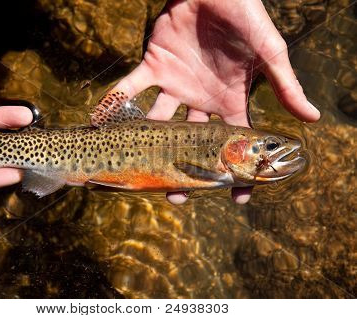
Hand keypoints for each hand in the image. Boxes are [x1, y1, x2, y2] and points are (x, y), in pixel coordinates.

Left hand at [112, 0, 319, 203]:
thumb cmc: (246, 17)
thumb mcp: (269, 53)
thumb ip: (284, 86)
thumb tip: (312, 118)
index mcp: (227, 100)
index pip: (232, 142)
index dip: (235, 168)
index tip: (236, 197)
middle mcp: (199, 99)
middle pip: (190, 143)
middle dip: (183, 168)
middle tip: (176, 194)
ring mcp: (174, 85)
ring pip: (158, 123)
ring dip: (147, 144)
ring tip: (139, 169)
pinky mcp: (153, 66)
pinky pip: (130, 87)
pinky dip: (115, 102)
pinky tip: (101, 121)